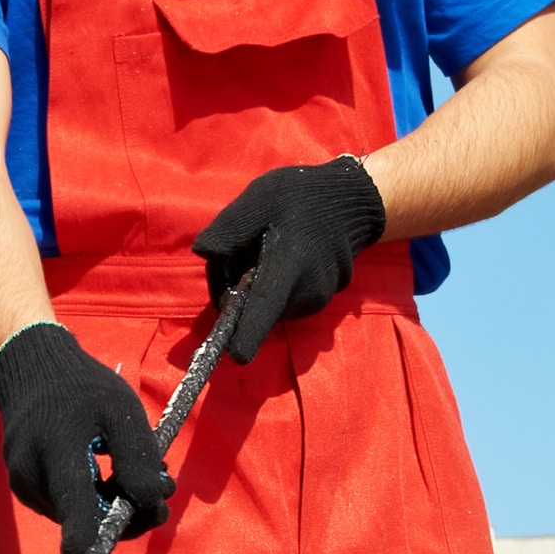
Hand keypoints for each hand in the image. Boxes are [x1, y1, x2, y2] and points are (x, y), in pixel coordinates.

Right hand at [0, 324, 171, 553]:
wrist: (32, 372)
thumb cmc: (82, 389)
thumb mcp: (121, 410)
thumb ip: (138, 458)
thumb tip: (151, 504)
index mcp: (56, 455)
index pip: (75, 516)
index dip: (94, 537)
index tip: (98, 545)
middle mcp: (33, 480)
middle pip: (89, 523)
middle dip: (127, 510)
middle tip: (158, 479)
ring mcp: (25, 489)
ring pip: (81, 518)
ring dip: (111, 502)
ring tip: (125, 464)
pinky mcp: (25, 492)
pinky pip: (68, 509)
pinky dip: (91, 497)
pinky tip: (100, 468)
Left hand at [194, 156, 386, 362]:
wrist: (350, 200)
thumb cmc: (300, 197)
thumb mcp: (257, 200)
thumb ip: (230, 229)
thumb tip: (205, 254)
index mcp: (289, 264)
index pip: (265, 307)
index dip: (247, 334)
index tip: (236, 356)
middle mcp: (307, 291)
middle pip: (258, 310)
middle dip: (239, 291)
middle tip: (244, 252)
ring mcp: (319, 299)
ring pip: (271, 308)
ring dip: (258, 290)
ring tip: (268, 251)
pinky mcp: (324, 300)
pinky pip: (287, 302)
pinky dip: (277, 288)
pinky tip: (286, 259)